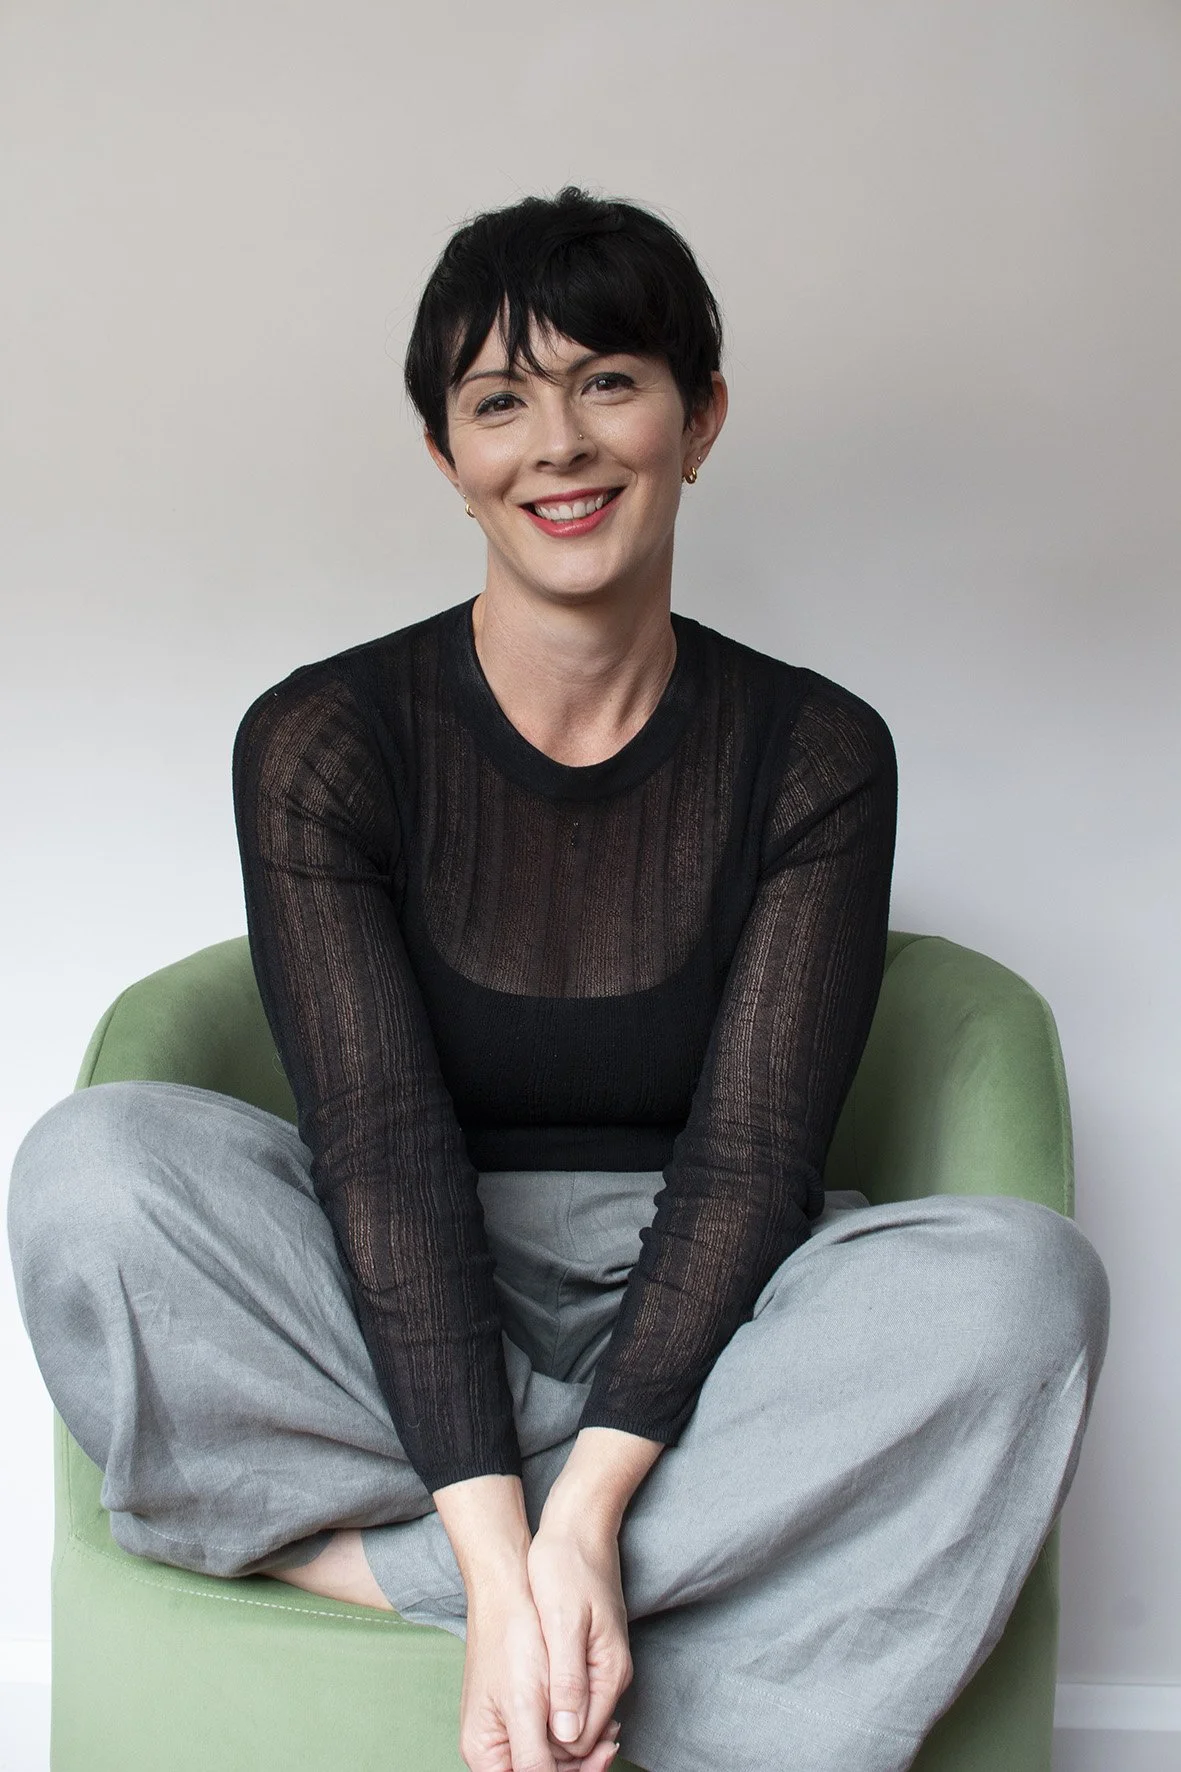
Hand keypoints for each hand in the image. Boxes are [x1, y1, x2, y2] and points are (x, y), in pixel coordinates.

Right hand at [458, 1588, 621, 1771]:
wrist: (510, 1590)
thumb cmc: (511, 1639)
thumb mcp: (525, 1703)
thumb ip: (535, 1754)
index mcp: (485, 1752)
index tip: (599, 1762)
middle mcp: (493, 1747)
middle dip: (579, 1765)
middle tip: (611, 1747)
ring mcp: (509, 1728)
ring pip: (552, 1757)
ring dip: (582, 1749)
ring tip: (611, 1732)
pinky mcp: (524, 1710)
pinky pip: (553, 1734)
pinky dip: (577, 1730)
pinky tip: (600, 1723)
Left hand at [526, 1511, 632, 1766]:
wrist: (576, 1525)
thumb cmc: (566, 1566)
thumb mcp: (563, 1621)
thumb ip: (568, 1679)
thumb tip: (567, 1735)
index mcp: (609, 1672)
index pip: (582, 1740)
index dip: (550, 1753)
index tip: (516, 1751)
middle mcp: (611, 1676)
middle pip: (582, 1737)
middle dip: (551, 1749)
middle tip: (508, 1746)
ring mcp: (602, 1666)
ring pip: (576, 1720)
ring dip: (548, 1730)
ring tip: (512, 1732)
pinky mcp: (588, 1655)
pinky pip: (572, 1698)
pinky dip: (551, 1707)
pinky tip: (527, 1704)